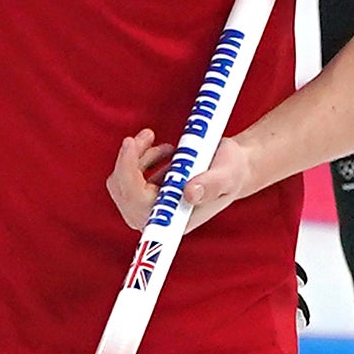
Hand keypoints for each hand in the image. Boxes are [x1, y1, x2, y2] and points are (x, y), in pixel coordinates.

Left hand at [106, 127, 270, 232]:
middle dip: (131, 157)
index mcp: (176, 219)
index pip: (139, 204)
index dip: (128, 177)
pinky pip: (127, 176)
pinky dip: (139, 158)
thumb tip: (189, 193)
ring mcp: (151, 207)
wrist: (232, 169)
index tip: (129, 143)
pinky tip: (162, 151)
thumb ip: (211, 185)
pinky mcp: (146, 195)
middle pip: (123, 190)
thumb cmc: (232, 172)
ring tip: (166, 146)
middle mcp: (159, 218)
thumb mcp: (227, 175)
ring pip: (121, 181)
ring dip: (136, 156)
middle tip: (149, 133)